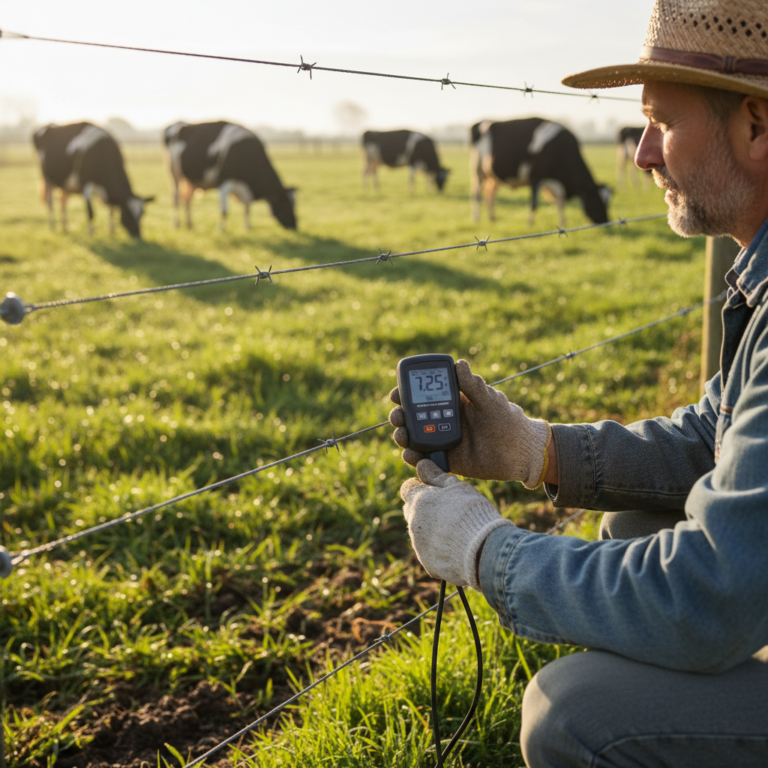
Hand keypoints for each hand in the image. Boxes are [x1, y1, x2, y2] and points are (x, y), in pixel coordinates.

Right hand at [389, 359, 550, 486]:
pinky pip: (425, 459)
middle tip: (399, 417)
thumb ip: (474, 386)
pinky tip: (412, 456)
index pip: (422, 394)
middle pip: (411, 417)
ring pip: (414, 438)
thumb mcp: (490, 401)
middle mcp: (442, 420)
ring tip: (403, 437)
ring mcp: (442, 440)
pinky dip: (414, 459)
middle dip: (399, 416)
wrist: (521, 453)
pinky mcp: (447, 460)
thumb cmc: (508, 421)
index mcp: (451, 402)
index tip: (396, 394)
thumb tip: (460, 363)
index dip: (406, 393)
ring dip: (403, 437)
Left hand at [400, 459, 513, 589]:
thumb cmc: (472, 513)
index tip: (435, 489)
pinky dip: (439, 547)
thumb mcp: (457, 487)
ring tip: (456, 530)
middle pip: (412, 510)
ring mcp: (418, 545)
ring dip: (432, 528)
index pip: (407, 488)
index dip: (421, 486)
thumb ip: (436, 476)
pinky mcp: (427, 563)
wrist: (483, 550)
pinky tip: (457, 546)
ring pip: (420, 532)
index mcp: (418, 501)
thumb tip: (421, 464)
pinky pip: (429, 551)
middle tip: (447, 509)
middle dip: (424, 508)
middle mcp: (413, 523)